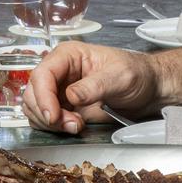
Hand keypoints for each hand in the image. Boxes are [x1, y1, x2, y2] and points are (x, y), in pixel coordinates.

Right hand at [22, 42, 158, 134]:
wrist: (148, 89)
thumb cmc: (137, 74)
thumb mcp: (120, 77)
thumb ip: (95, 85)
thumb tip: (71, 95)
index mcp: (69, 55)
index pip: (42, 74)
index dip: (43, 97)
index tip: (53, 116)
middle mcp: (59, 71)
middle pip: (33, 92)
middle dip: (47, 113)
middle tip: (71, 124)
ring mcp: (59, 89)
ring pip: (35, 107)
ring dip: (50, 122)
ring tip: (76, 125)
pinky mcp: (63, 106)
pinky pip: (44, 118)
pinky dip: (53, 127)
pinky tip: (74, 126)